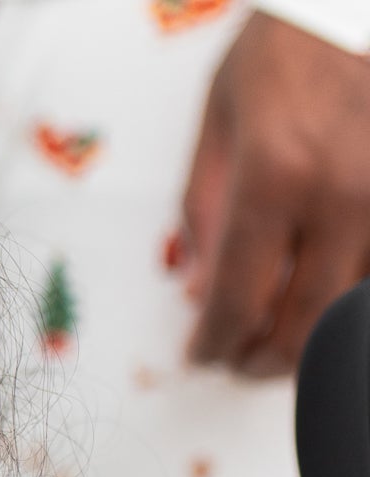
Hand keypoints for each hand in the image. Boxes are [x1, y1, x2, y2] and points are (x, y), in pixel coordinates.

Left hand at [181, 12, 369, 375]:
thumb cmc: (291, 39)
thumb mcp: (222, 117)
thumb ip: (206, 209)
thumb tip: (200, 289)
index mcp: (276, 176)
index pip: (239, 302)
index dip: (217, 344)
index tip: (204, 354)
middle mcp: (343, 194)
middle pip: (307, 325)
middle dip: (266, 360)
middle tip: (243, 360)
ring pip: (356, 306)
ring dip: (318, 338)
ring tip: (284, 335)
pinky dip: (353, 296)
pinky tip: (330, 295)